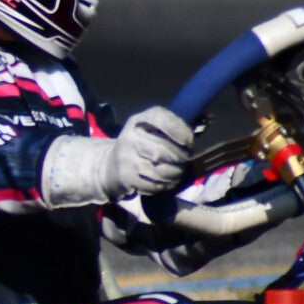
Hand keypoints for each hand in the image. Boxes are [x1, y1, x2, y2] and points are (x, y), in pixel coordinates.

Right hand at [42, 107, 191, 207]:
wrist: (108, 166)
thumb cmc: (137, 145)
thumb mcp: (147, 128)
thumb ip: (169, 125)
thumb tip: (194, 134)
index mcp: (137, 122)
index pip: (159, 118)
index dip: (178, 129)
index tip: (188, 141)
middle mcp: (129, 138)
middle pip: (165, 150)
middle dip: (181, 158)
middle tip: (183, 160)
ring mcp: (126, 160)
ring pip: (162, 170)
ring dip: (175, 173)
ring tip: (176, 171)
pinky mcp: (126, 178)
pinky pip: (156, 184)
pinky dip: (166, 184)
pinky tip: (166, 181)